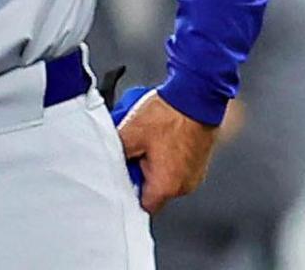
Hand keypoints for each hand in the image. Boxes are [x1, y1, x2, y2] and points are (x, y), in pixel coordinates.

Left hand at [116, 90, 219, 212]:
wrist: (196, 98)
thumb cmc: (168, 115)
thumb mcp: (130, 133)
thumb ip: (115, 154)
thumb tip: (105, 162)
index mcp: (166, 186)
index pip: (141, 205)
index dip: (127, 191)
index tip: (121, 175)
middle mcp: (184, 186)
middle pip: (153, 191)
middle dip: (139, 173)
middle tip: (133, 151)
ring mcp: (194, 175)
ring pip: (165, 178)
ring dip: (153, 164)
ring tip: (147, 141)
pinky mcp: (199, 163)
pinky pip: (177, 167)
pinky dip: (167, 157)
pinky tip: (160, 138)